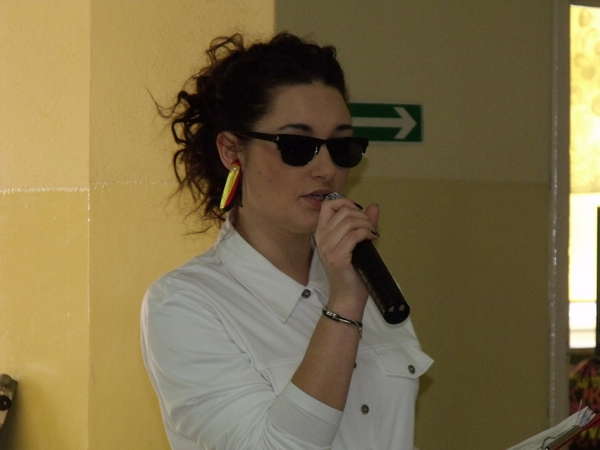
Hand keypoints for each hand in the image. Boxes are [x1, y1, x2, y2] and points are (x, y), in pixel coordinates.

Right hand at [314, 197, 378, 314]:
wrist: (347, 297)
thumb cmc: (351, 272)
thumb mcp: (356, 243)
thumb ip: (364, 223)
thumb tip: (373, 207)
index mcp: (322, 233)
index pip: (328, 205)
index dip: (345, 202)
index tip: (358, 210)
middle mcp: (322, 238)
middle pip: (343, 211)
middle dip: (361, 215)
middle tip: (370, 226)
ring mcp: (328, 248)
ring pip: (350, 221)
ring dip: (366, 224)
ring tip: (372, 233)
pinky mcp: (338, 257)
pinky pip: (355, 235)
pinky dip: (367, 233)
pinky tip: (372, 238)